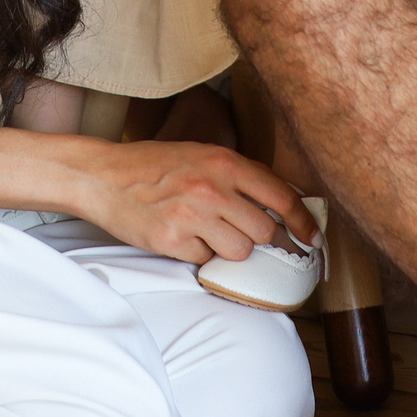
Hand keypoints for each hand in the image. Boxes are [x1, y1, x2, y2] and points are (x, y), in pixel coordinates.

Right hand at [74, 138, 317, 263]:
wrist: (103, 176)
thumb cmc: (154, 165)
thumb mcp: (201, 154)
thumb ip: (239, 174)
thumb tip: (281, 199)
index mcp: (223, 162)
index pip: (281, 196)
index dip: (304, 222)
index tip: (313, 239)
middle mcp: (212, 188)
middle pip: (264, 231)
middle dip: (256, 236)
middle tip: (236, 229)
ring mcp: (192, 216)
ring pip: (240, 252)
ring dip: (229, 249)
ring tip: (205, 232)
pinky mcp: (172, 242)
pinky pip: (206, 261)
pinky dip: (199, 255)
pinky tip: (182, 236)